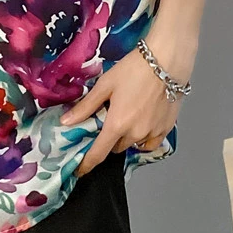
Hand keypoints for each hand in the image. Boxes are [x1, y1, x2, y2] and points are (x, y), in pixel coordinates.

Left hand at [60, 33, 193, 176]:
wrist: (166, 62)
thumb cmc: (133, 70)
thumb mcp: (105, 85)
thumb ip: (86, 106)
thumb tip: (66, 122)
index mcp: (117, 125)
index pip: (98, 153)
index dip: (87, 164)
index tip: (79, 171)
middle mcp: (135, 134)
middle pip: (116, 147)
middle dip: (108, 139)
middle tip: (106, 122)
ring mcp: (153, 133)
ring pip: (134, 144)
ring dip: (126, 137)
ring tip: (125, 117)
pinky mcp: (167, 128)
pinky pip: (150, 141)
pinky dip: (143, 137)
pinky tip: (141, 121)